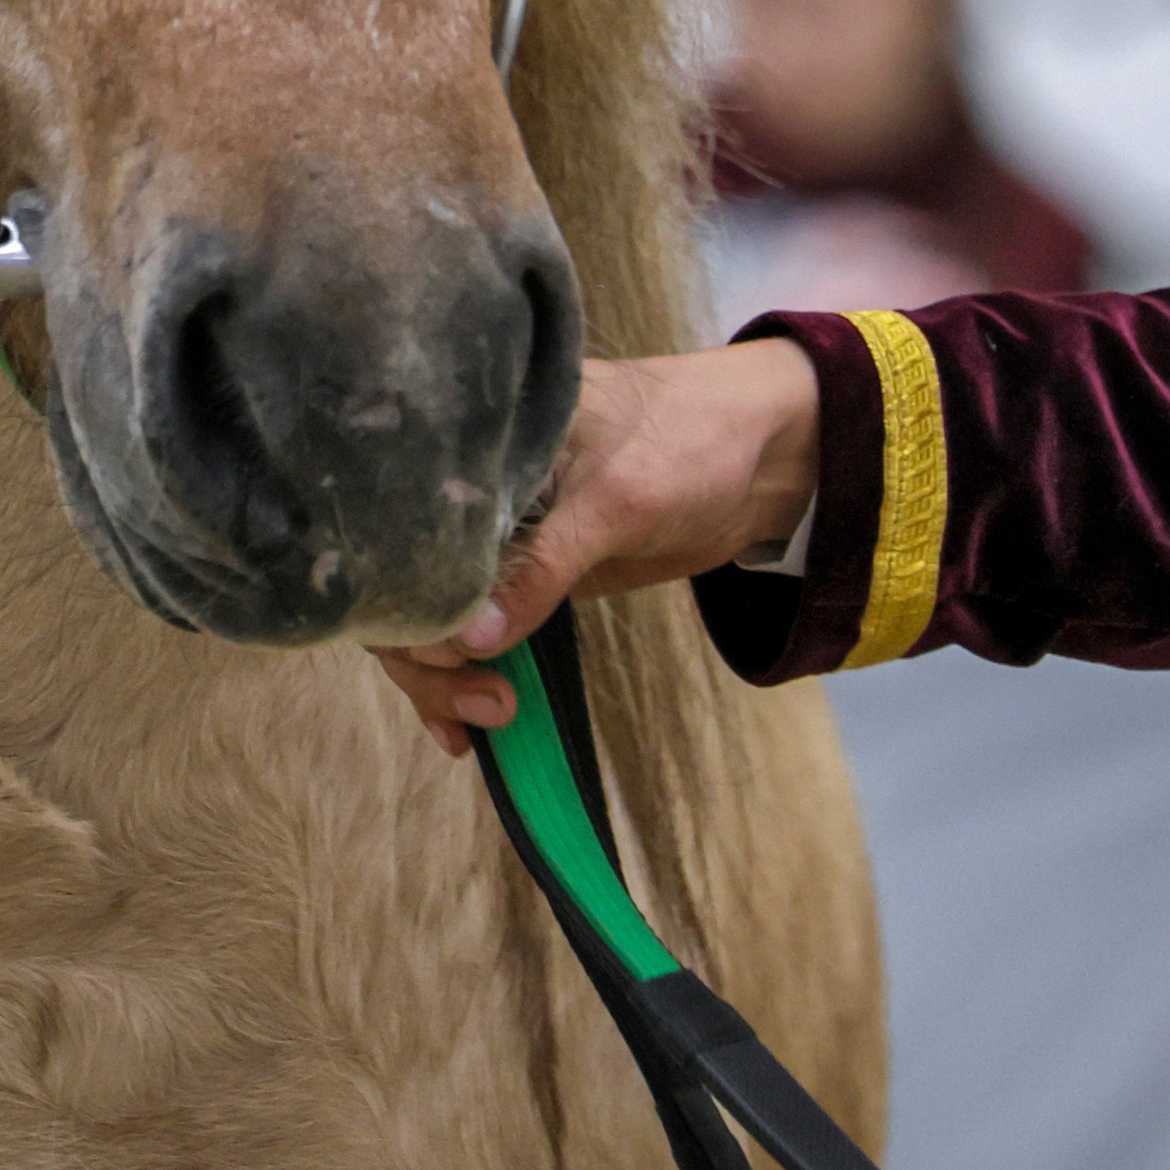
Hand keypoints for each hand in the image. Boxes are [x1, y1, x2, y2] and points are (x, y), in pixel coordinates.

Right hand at [374, 336, 820, 756]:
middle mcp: (473, 491)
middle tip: (486, 706)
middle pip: (407, 580)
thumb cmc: (688, 440)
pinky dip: (469, 678)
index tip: (453, 653)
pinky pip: (480, 630)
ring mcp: (502, 537)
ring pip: (436, 614)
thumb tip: (469, 639)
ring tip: (487, 725)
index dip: (407, 595)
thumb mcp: (615, 498)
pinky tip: (468, 729)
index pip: (403, 526)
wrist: (765, 453)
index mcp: (476, 443)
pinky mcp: (535, 575)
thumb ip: (542, 564)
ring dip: (446, 678)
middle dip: (428, 655)